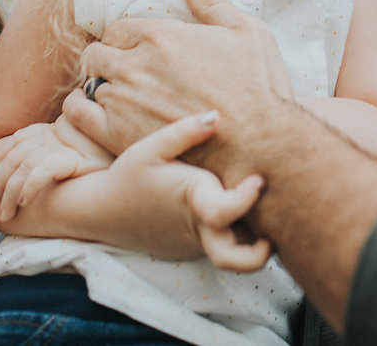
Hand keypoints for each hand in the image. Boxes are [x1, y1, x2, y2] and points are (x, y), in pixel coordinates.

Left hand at [0, 114, 112, 220]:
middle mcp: (59, 136)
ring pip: (25, 164)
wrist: (132, 176)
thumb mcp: (74, 163)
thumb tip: (21, 177)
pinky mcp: (77, 160)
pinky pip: (45, 169)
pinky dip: (30, 184)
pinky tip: (24, 201)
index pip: (18, 139)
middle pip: (17, 154)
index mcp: (56, 132)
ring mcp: (68, 147)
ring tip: (5, 213)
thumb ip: (51, 162)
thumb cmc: (101, 175)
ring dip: (9, 191)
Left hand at [64, 0, 295, 181]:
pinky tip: (102, 118)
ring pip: (88, 83)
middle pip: (96, 54)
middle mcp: (135, 64)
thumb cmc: (260, 88)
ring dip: (101, 89)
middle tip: (128, 78)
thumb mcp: (247, 32)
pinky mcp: (116, 135)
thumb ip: (211, 2)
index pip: (117, 29)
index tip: (138, 55)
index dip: (126, 41)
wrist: (260, 146)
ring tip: (121, 102)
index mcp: (160, 35)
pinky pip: (77, 114)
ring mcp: (122, 100)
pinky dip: (82, 112)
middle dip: (109, 62)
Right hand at [94, 110, 271, 268]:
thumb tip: (216, 116)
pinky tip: (237, 206)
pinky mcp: (193, 248)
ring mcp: (197, 243)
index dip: (246, 198)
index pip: (225, 212)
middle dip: (261, 253)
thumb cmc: (129, 177)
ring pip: (235, 250)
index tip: (259, 179)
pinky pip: (221, 242)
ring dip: (252, 237)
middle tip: (274, 228)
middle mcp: (198, 229)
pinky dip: (234, 231)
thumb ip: (184, 132)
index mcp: (192, 202)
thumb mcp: (150, 148)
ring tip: (261, 208)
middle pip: (235, 260)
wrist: (102, 212)